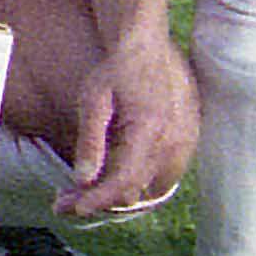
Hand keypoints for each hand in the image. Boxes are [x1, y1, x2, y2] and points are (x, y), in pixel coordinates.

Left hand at [51, 34, 196, 218]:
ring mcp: (184, 145)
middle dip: (100, 200)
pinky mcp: (188, 143)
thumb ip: (90, 141)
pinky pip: (164, 176)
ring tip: (89, 189)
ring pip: (151, 190)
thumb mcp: (93, 100)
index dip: (97, 200)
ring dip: (121, 194)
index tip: (73, 208)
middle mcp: (172, 143)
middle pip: (135, 192)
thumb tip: (83, 179)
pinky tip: (115, 172)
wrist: (147, 46)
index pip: (123, 182)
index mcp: (149, 131)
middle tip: (68, 199)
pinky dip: (139, 181)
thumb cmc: (117, 70)